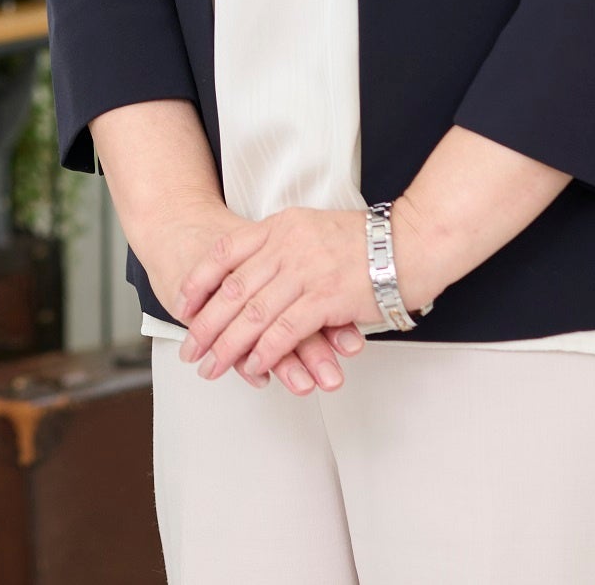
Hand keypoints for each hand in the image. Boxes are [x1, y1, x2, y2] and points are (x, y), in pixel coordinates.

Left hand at [175, 207, 382, 388]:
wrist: (413, 240)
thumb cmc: (369, 240)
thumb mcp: (313, 228)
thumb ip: (284, 245)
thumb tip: (258, 269)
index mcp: (280, 226)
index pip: (224, 251)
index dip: (199, 281)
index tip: (181, 304)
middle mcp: (286, 246)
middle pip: (232, 288)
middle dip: (205, 323)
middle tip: (190, 347)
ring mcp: (305, 271)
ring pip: (252, 313)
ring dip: (228, 346)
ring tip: (213, 366)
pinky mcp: (326, 297)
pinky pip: (285, 330)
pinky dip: (266, 352)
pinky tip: (254, 367)